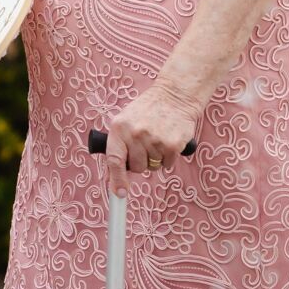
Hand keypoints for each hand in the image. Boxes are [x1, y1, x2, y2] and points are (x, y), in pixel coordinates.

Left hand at [101, 84, 200, 198]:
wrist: (176, 95)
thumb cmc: (149, 110)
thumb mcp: (126, 120)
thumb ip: (118, 144)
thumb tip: (112, 176)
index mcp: (119, 127)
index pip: (114, 160)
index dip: (116, 180)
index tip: (119, 193)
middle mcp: (136, 133)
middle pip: (137, 167)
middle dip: (141, 162)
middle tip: (146, 145)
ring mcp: (155, 139)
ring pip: (153, 167)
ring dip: (156, 158)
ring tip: (158, 138)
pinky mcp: (172, 144)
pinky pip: (167, 164)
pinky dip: (169, 157)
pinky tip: (168, 140)